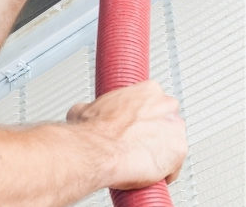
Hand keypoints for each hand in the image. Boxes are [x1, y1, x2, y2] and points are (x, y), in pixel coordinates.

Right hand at [66, 80, 186, 189]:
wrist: (97, 151)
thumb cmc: (93, 130)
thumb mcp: (86, 109)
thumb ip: (98, 108)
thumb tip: (90, 112)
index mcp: (147, 90)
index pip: (154, 99)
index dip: (143, 114)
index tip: (135, 122)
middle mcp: (166, 106)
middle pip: (168, 119)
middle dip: (155, 131)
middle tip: (137, 141)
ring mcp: (175, 129)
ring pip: (173, 142)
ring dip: (160, 151)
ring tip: (140, 160)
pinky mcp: (179, 153)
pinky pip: (174, 166)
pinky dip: (163, 172)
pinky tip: (146, 173)